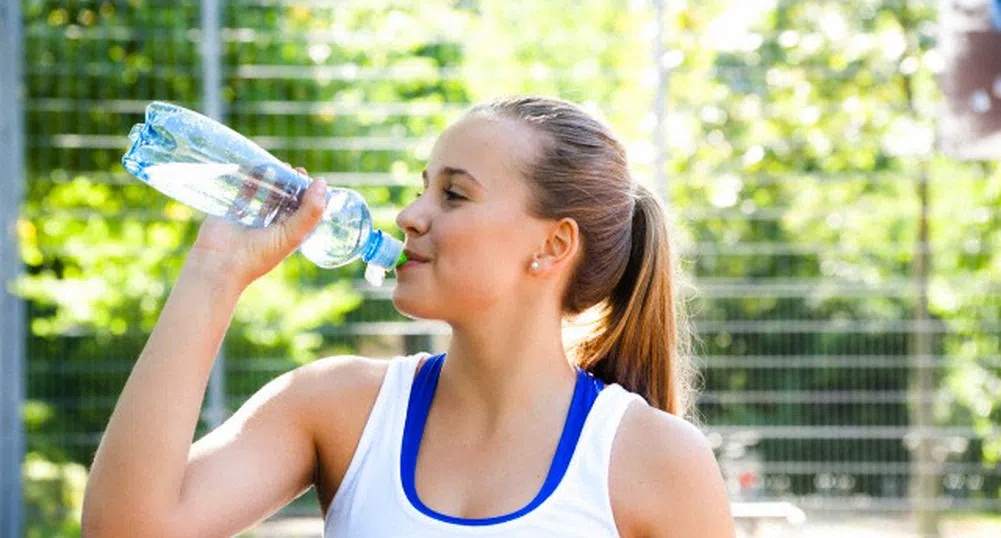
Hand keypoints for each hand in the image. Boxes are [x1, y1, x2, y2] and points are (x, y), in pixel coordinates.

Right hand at [188, 165, 326, 288]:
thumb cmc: (258, 254)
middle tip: (294, 169)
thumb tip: (322, 182)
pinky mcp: (233, 211)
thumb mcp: (292, 235)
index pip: (303, 212)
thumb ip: (310, 211)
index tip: (313, 179)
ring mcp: (251, 219)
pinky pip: (244, 190)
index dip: (310, 196)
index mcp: (286, 236)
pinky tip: (256, 166)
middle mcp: (270, 228)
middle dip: (292, 185)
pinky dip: (250, 179)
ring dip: (272, 180)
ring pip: (265, 195)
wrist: (219, 263)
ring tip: (277, 165)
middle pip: (285, 201)